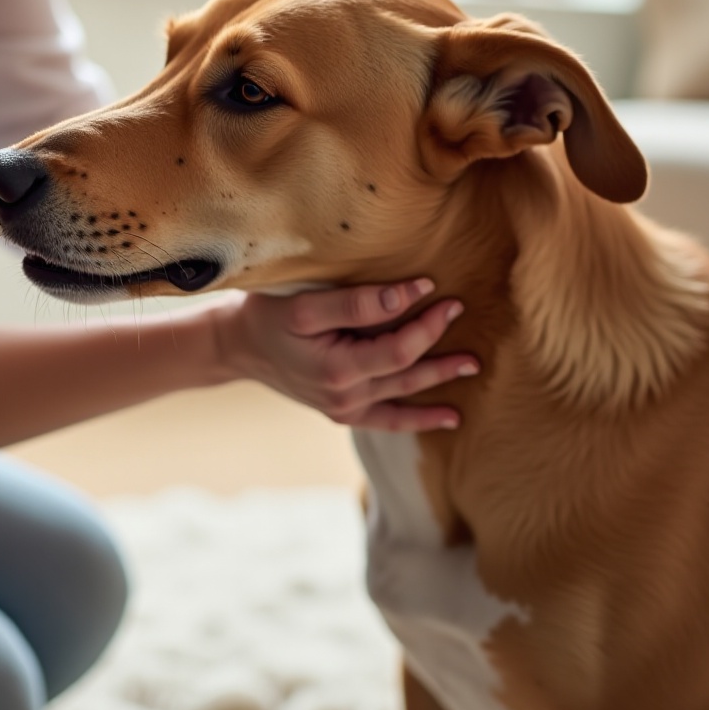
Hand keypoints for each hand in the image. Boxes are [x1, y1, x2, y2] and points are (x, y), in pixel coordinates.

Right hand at [217, 279, 478, 431]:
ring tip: (472, 367)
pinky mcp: (342, 412)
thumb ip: (359, 303)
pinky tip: (449, 418)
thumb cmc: (268, 317)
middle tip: (463, 315)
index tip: (440, 289)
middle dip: (440, 347)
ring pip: (403, 395)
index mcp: (339, 370)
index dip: (425, 323)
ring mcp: (344, 409)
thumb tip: (411, 294)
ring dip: (439, 381)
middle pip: (407, 372)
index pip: (399, 348)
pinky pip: (388, 420)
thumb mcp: (306, 305)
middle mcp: (345, 397)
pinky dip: (418, 419)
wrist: (237, 347)